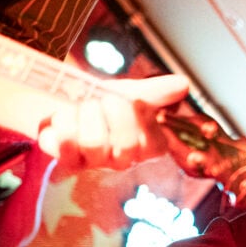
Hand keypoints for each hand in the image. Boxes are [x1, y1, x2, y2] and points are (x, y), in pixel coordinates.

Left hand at [39, 75, 188, 168]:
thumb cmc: (100, 100)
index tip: (129, 99)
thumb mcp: (131, 91)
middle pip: (126, 143)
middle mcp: (123, 158)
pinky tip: (62, 118)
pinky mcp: (66, 160)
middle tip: (99, 100)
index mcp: (146, 144)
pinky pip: (66, 146)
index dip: (138, 113)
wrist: (62, 98)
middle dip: (109, 111)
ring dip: (82, 114)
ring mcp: (95, 162)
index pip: (154, 142)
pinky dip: (62, 123)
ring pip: (95, 143)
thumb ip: (158, 91)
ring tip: (78, 108)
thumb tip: (183, 84)